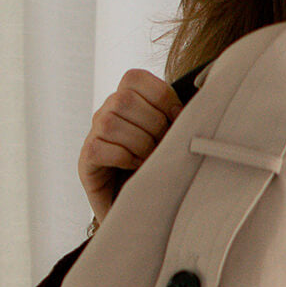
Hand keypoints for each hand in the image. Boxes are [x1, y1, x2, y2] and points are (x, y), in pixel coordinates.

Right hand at [78, 68, 183, 226]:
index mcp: (126, 99)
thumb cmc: (158, 168)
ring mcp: (93, 134)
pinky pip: (101, 148)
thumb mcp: (171, 138)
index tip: (176, 118)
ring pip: (112, 123)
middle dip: (153, 123)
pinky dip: (124, 158)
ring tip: (150, 159)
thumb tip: (198, 104)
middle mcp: (105, 112)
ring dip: (140, 143)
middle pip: (125, 99)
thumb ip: (177, 118)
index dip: (161, 96)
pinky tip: (135, 167)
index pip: (135, 78)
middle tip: (163, 145)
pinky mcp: (87, 158)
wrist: (140, 208)